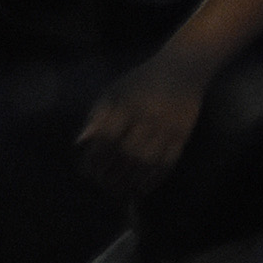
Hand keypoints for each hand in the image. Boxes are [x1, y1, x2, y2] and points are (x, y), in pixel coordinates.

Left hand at [75, 52, 209, 192]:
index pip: (107, 137)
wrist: (181, 71)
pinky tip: (142, 187)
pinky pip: (168, 163)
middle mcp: (147, 118)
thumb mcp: (114, 91)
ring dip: (131, 180)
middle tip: (101, 185)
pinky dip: (154, 179)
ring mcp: (166, 128)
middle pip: (126, 153)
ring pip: (147, 162)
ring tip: (118, 191)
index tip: (86, 171)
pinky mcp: (182, 136)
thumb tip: (81, 142)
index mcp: (126, 105)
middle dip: (111, 173)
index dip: (95, 157)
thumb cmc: (140, 81)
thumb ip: (97, 116)